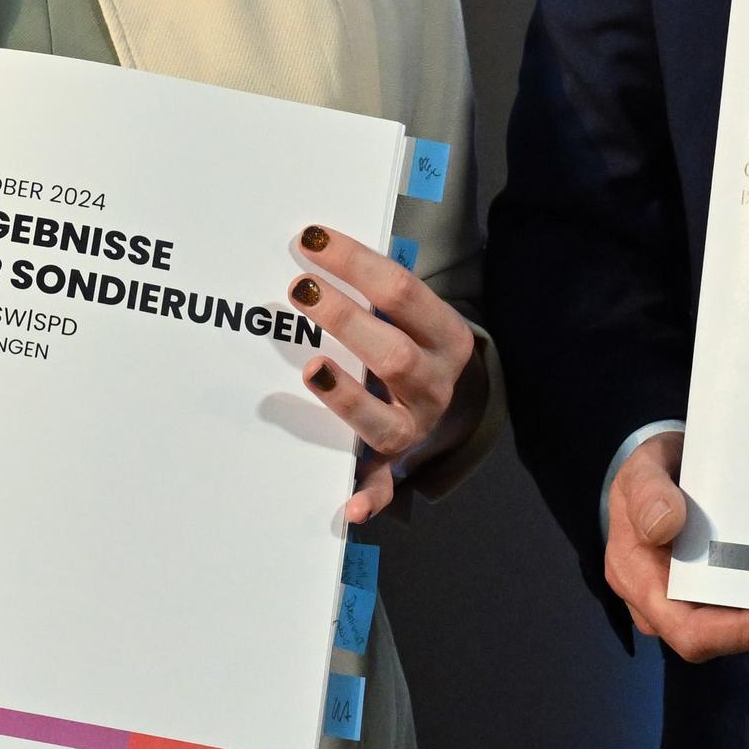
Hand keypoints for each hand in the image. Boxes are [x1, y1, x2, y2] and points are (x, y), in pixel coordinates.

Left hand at [288, 225, 482, 521]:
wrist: (449, 398)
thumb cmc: (409, 339)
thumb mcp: (410, 312)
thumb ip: (374, 286)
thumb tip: (311, 242)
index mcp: (446, 337)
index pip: (401, 291)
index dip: (355, 263)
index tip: (310, 240)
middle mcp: (436, 384)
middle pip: (394, 353)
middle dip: (345, 320)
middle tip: (299, 290)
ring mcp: (416, 427)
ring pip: (383, 419)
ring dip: (346, 397)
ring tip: (311, 367)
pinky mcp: (392, 465)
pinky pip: (381, 487)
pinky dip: (366, 499)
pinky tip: (347, 508)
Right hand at [604, 433, 748, 662]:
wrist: (651, 484)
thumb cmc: (647, 480)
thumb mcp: (640, 471)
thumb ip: (647, 492)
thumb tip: (665, 525)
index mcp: (639, 583)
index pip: (690, 633)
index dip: (741, 633)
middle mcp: (663, 607)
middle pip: (723, 640)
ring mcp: (688, 607)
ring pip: (739, 631)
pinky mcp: (710, 600)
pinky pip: (743, 615)